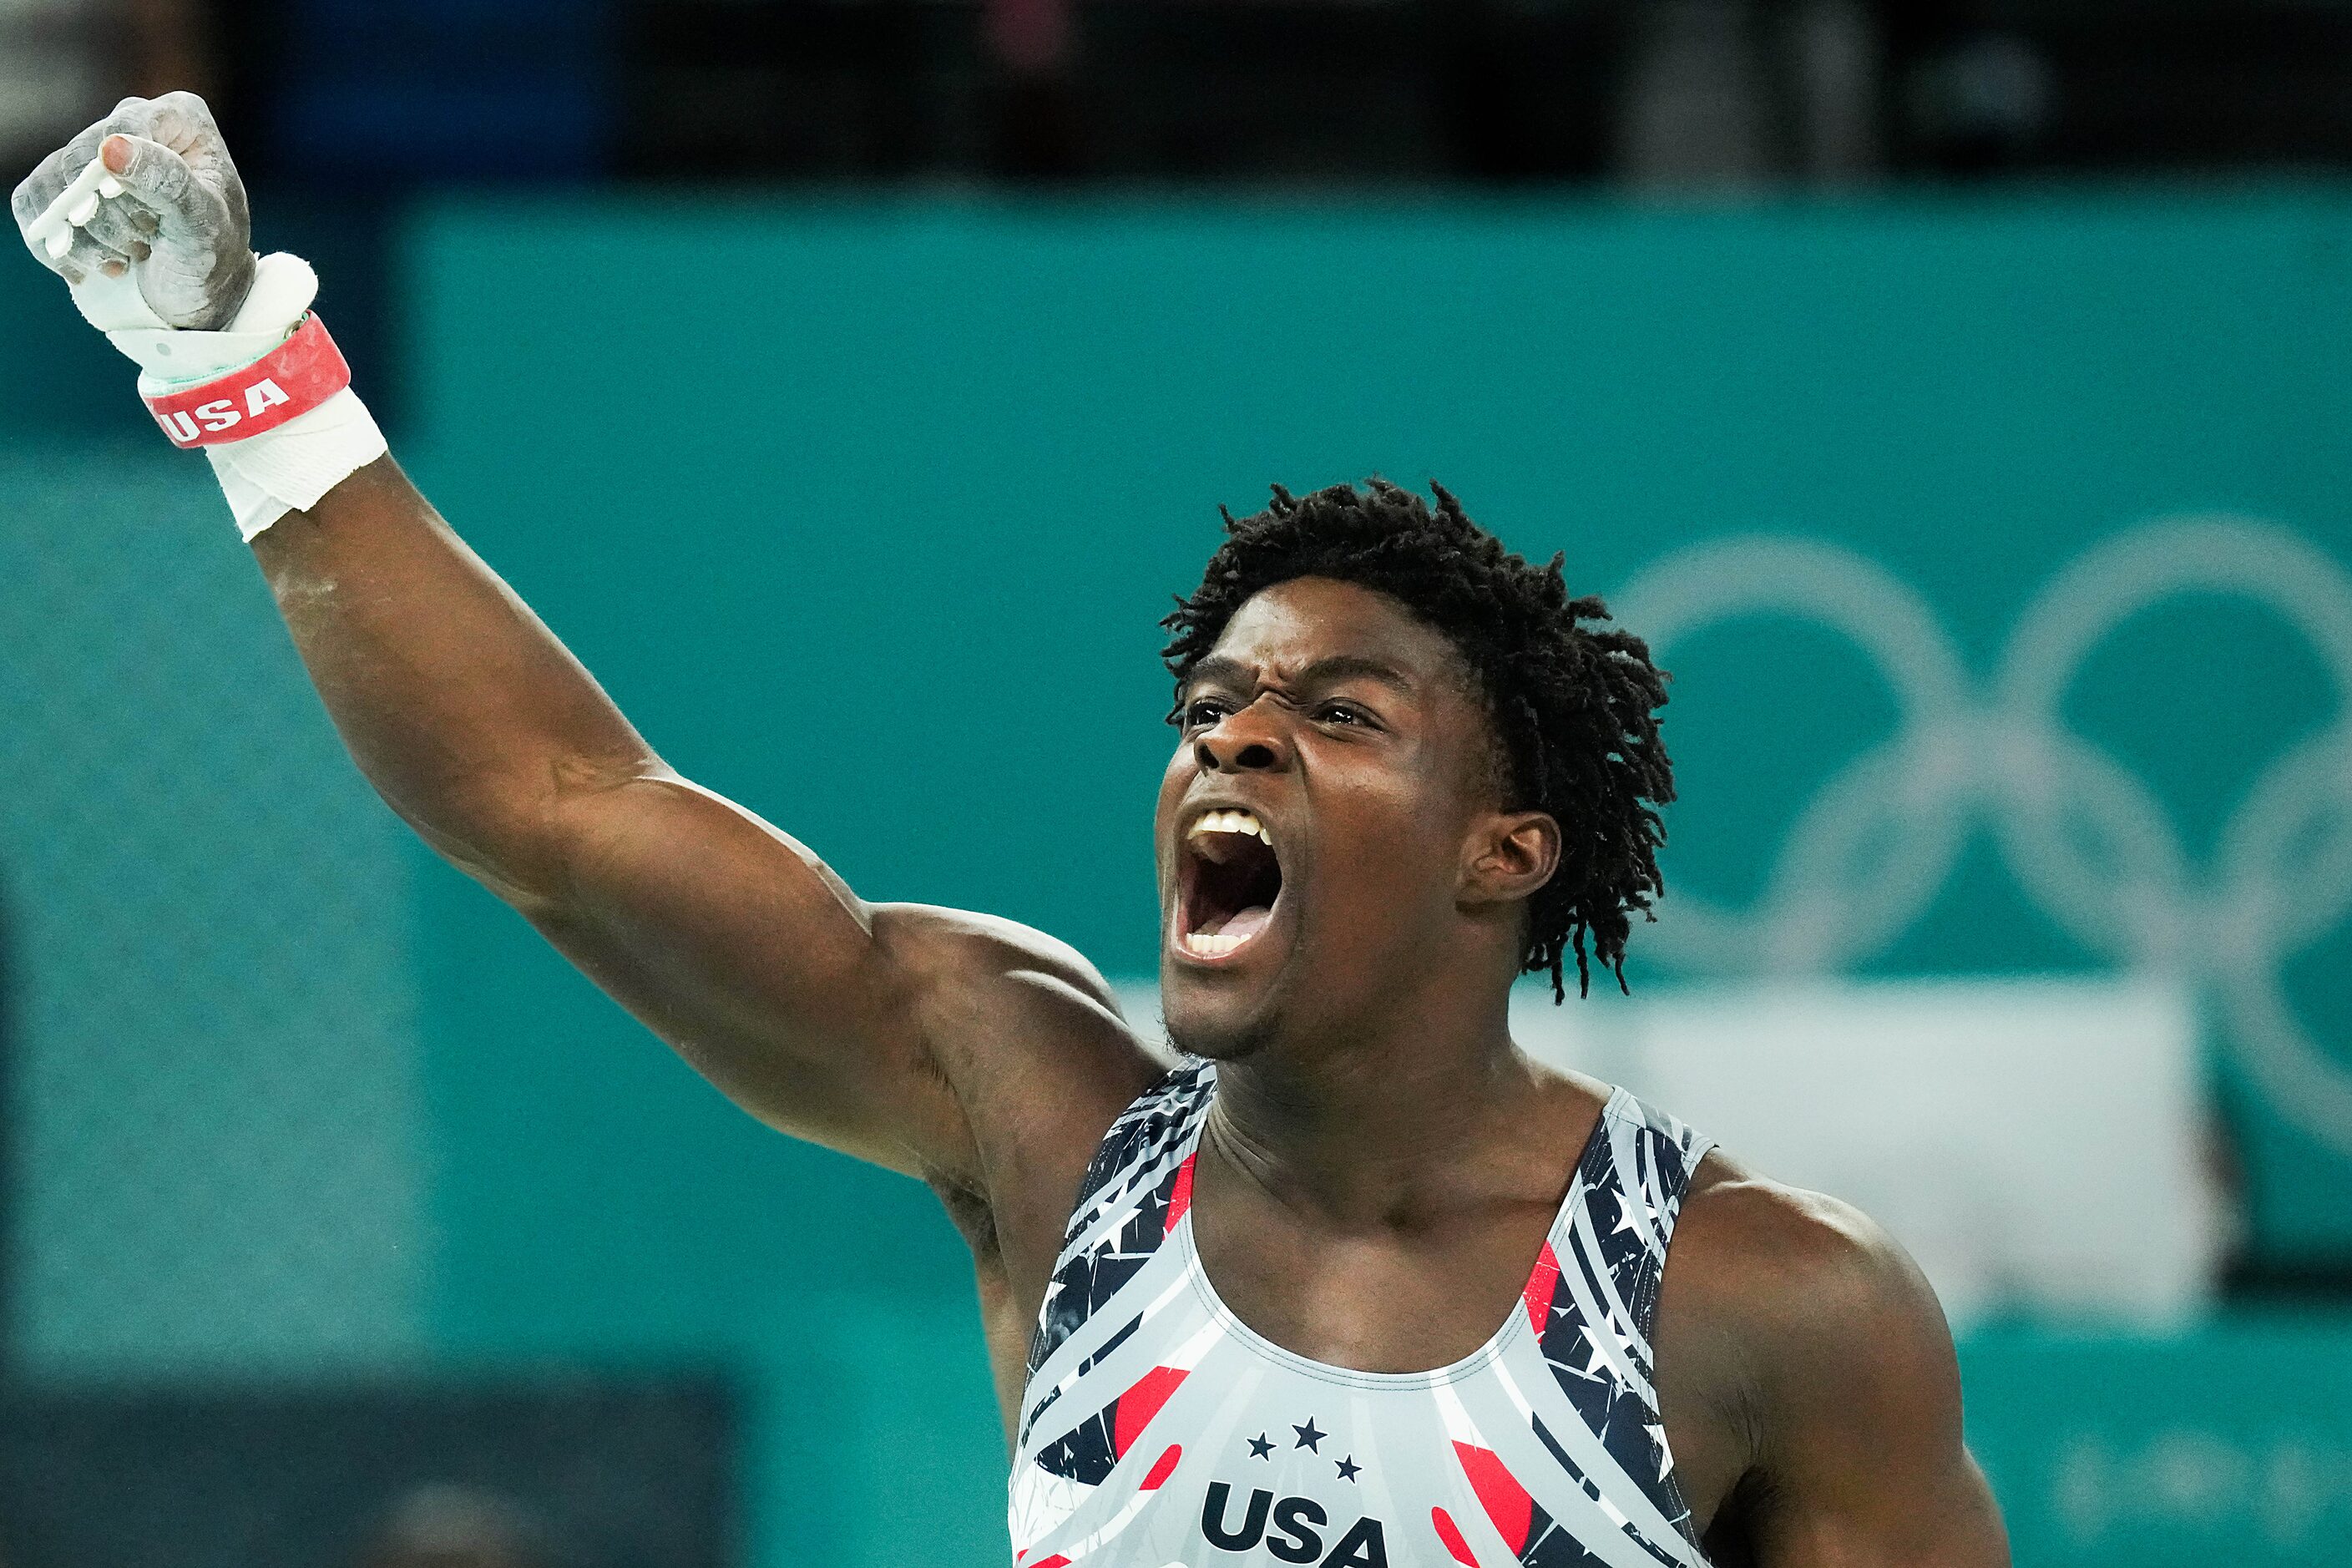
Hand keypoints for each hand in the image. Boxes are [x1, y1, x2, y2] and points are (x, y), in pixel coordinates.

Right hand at [11, 92, 254, 329]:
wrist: (197, 291)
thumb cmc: (212, 255)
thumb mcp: (204, 225)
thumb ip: (167, 184)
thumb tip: (112, 147)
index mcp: (179, 118)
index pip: (126, 125)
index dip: (122, 174)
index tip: (150, 218)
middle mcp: (134, 123)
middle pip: (83, 158)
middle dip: (109, 215)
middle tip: (144, 246)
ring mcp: (95, 152)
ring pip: (55, 184)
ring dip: (86, 236)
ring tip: (128, 258)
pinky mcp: (65, 183)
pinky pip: (32, 203)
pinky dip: (56, 244)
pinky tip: (93, 266)